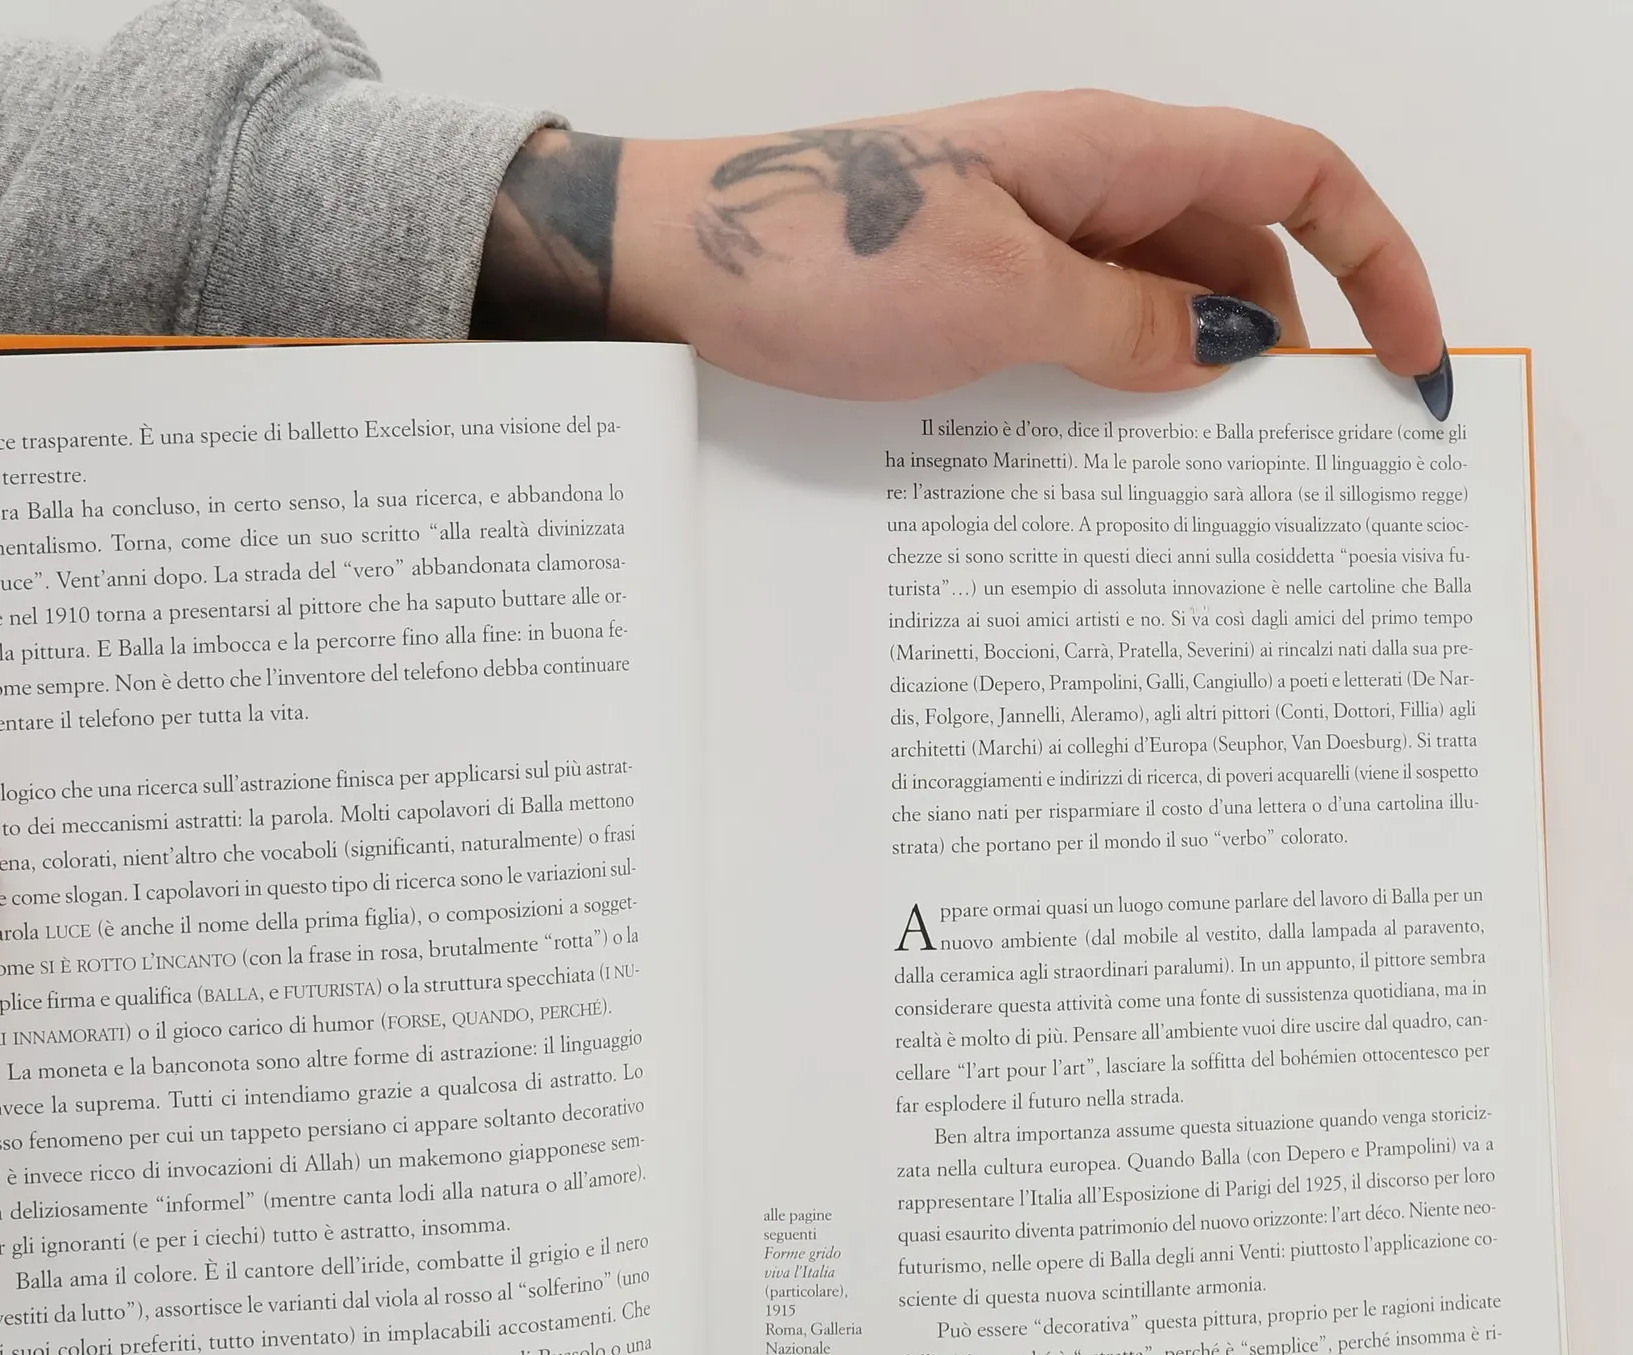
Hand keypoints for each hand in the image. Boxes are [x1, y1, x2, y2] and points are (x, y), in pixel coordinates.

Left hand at [473, 92, 1447, 409]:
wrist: (668, 259)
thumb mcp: (993, 302)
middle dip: (1283, 342)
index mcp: (1109, 152)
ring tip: (1200, 480)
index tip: (1408, 360)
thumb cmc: (815, 254)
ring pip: (1155, 298)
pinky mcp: (972, 285)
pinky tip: (1103, 456)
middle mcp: (1080, 182)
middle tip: (1292, 459)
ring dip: (1189, 376)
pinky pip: (1079, 327)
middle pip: (1236, 247)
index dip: (1376, 257)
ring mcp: (1025, 233)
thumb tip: (1224, 356)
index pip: (1295, 174)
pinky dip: (1111, 385)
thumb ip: (1123, 329)